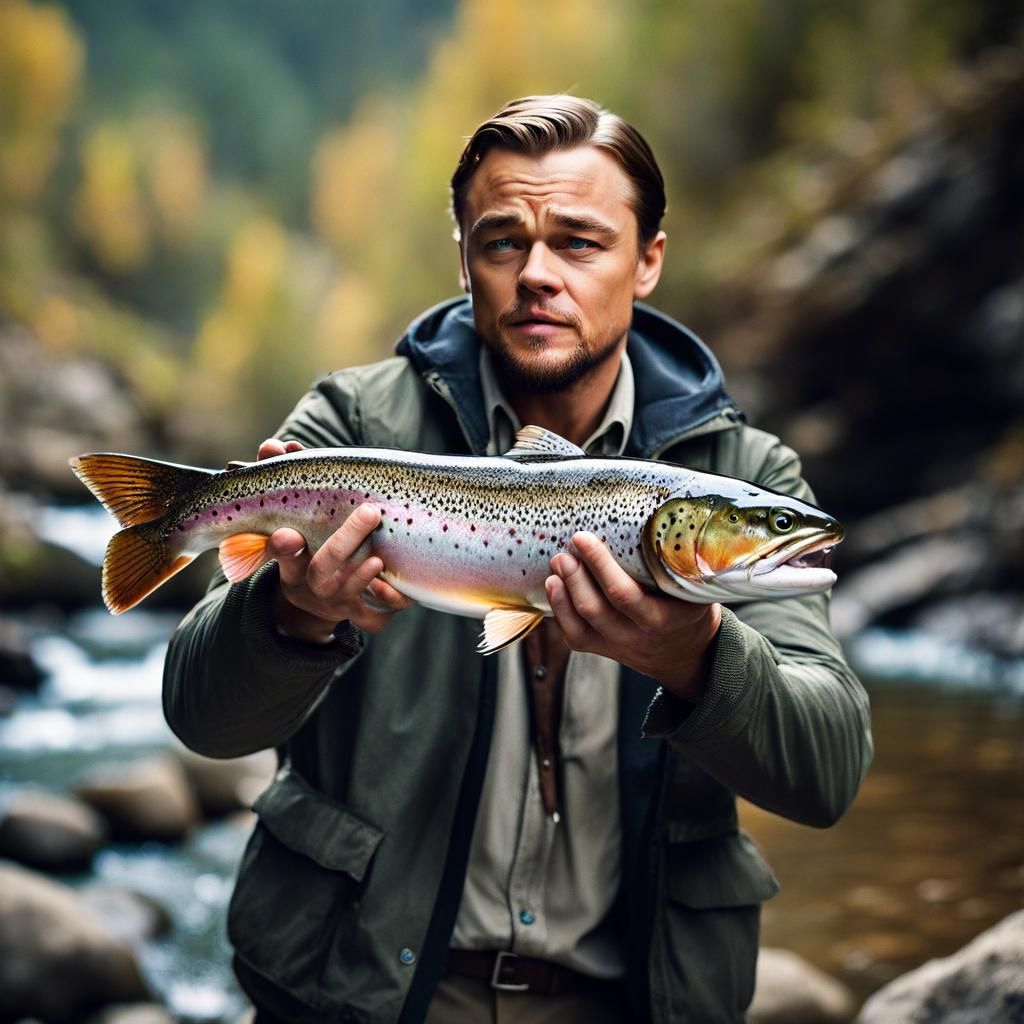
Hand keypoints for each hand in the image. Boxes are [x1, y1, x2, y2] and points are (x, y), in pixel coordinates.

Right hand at [257, 438, 413, 643]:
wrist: (316, 602)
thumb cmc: (309, 546)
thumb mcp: (292, 521)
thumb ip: (285, 481)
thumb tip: (275, 445)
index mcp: (292, 561)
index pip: (282, 553)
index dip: (284, 548)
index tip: (287, 534)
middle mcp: (312, 584)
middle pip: (323, 569)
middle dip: (344, 542)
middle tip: (369, 512)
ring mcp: (337, 603)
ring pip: (346, 594)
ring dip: (362, 576)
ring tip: (378, 558)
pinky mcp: (361, 616)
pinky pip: (375, 617)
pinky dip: (388, 604)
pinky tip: (399, 588)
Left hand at [545, 531, 720, 700]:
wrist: (687, 651)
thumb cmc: (690, 607)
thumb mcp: (697, 587)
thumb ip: (684, 562)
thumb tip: (668, 516)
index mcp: (665, 619)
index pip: (625, 595)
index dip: (600, 566)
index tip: (583, 538)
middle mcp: (637, 636)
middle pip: (596, 610)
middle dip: (576, 576)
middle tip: (566, 548)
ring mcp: (617, 645)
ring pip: (581, 625)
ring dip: (564, 592)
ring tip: (557, 561)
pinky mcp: (601, 649)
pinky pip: (575, 637)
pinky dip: (559, 611)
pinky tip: (554, 586)